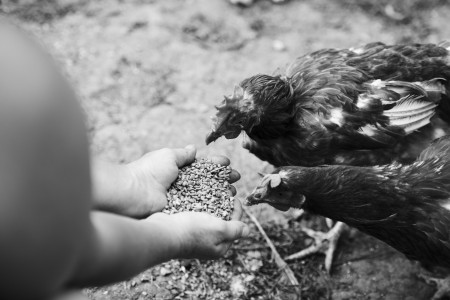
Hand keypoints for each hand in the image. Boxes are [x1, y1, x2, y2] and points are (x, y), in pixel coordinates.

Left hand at [125, 145, 239, 217]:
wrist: (133, 194)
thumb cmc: (148, 171)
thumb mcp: (167, 156)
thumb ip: (182, 154)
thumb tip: (194, 148)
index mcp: (178, 169)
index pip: (202, 166)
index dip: (216, 164)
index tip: (228, 163)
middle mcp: (182, 184)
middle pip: (208, 182)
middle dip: (223, 180)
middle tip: (236, 179)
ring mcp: (182, 199)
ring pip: (207, 196)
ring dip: (222, 194)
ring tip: (233, 193)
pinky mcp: (182, 212)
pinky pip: (200, 210)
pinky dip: (213, 208)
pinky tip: (225, 207)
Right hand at [149, 198, 248, 259]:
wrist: (163, 234)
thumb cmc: (193, 232)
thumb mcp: (220, 230)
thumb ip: (235, 229)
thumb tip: (248, 231)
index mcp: (220, 247)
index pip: (235, 225)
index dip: (236, 209)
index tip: (234, 195)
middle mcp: (209, 244)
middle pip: (222, 221)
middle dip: (224, 204)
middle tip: (224, 191)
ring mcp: (196, 238)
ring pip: (208, 217)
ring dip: (211, 203)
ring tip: (211, 191)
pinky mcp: (184, 230)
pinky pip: (196, 216)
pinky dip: (199, 206)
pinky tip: (197, 197)